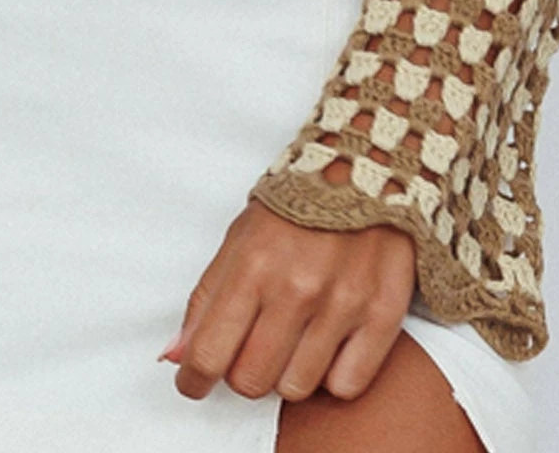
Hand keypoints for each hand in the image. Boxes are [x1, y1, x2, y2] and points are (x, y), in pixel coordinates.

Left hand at [158, 195, 416, 404]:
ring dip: (288, 373)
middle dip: (243, 371)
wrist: (369, 170)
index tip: (194, 382)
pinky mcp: (383, 315)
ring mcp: (343, 303)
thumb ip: (206, 299)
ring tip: (294, 338)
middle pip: (251, 381)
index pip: (208, 353)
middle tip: (253, 346)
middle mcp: (297, 288)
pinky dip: (333, 375)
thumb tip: (176, 356)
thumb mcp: (240, 237)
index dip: (193, 379)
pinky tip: (329, 345)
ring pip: (296, 389)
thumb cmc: (297, 206)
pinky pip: (345, 385)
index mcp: (253, 264)